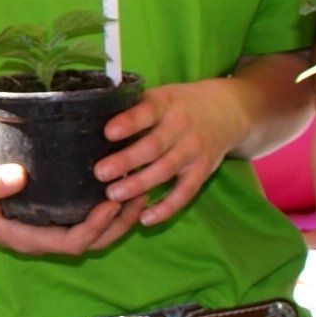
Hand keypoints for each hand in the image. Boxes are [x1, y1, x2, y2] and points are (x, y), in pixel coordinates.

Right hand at [0, 162, 132, 255]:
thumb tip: (20, 176)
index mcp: (27, 239)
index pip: (72, 242)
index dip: (96, 227)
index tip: (112, 202)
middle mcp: (41, 238)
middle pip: (92, 242)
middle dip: (119, 224)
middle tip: (141, 194)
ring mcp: (45, 228)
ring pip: (92, 232)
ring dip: (118, 217)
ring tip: (140, 189)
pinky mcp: (46, 215)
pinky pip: (82, 217)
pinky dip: (103, 207)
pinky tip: (114, 184)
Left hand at [94, 80, 248, 225]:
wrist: (226, 111)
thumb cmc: (177, 106)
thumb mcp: (160, 97)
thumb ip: (133, 109)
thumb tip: (90, 124)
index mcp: (166, 103)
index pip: (148, 111)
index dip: (129, 122)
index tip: (108, 132)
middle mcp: (182, 126)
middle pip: (154, 146)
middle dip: (127, 160)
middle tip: (100, 173)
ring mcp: (194, 150)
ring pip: (166, 170)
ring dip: (140, 184)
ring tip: (113, 195)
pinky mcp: (202, 171)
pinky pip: (185, 192)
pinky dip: (166, 208)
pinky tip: (145, 219)